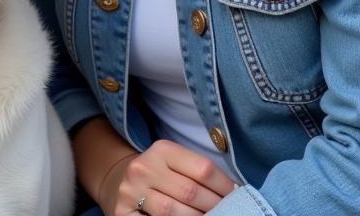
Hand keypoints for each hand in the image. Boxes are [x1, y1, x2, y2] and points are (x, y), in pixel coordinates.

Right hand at [100, 139, 235, 215]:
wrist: (123, 182)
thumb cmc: (161, 175)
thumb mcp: (176, 163)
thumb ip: (199, 173)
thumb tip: (235, 193)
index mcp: (161, 150)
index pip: (202, 169)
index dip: (225, 186)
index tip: (237, 196)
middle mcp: (143, 168)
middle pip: (191, 193)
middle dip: (215, 207)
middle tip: (229, 213)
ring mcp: (131, 192)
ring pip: (174, 213)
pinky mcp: (122, 213)